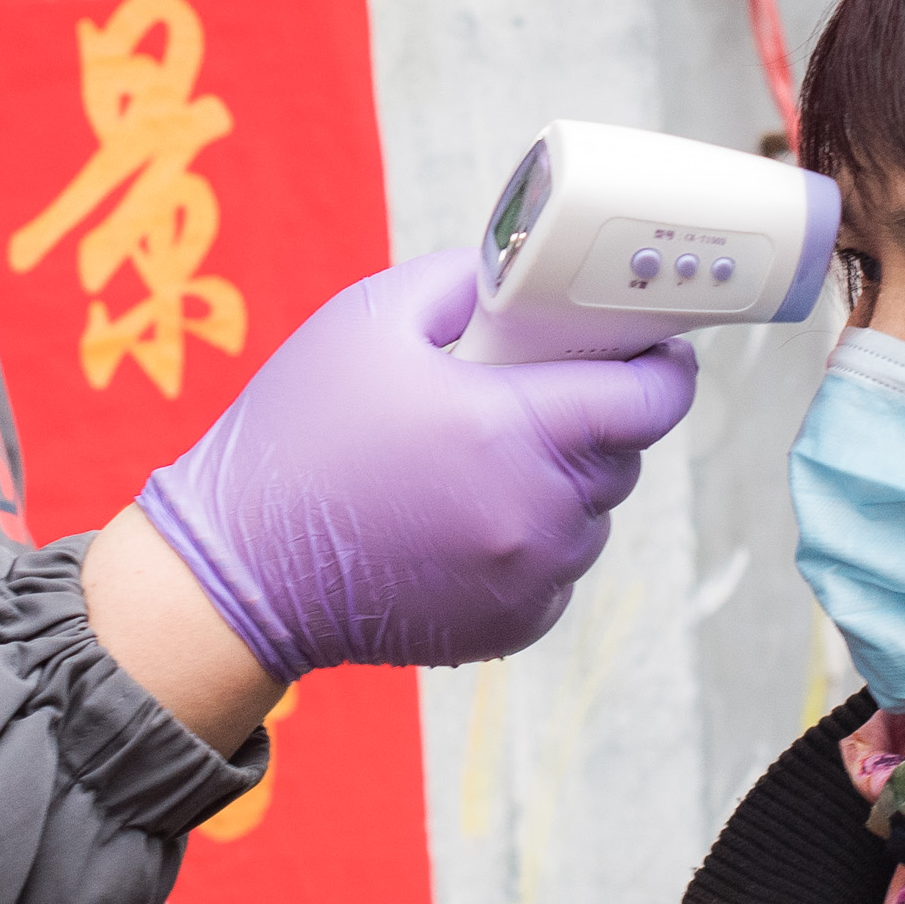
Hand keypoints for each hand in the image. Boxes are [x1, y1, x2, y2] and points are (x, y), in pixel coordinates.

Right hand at [135, 248, 696, 677]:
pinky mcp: (511, 627)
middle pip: (622, 455)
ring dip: (561, 484)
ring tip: (478, 462)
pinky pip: (558, 571)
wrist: (240, 570)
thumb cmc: (297, 437)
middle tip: (530, 393)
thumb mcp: (368, 318)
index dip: (664, 366)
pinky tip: (462, 520)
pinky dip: (531, 543)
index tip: (657, 349)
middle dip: (594, 418)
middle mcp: (535, 514)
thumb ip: (464, 279)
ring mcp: (528, 579)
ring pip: (593, 516)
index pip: (648, 399)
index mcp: (511, 429)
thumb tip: (524, 276)